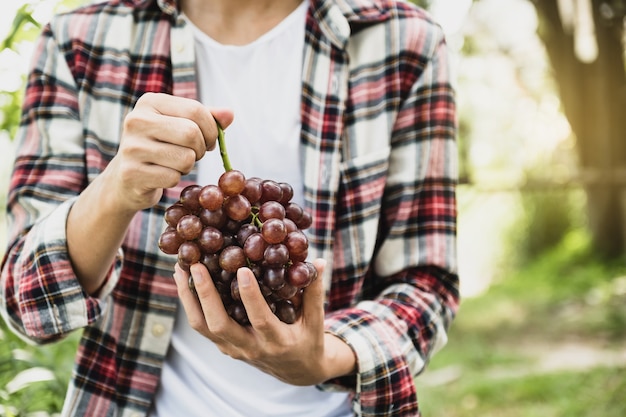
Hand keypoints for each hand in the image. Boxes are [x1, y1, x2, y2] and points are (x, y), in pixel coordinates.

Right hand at [103, 92, 233, 213]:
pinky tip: (161, 176)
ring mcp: (131, 147)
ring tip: (174, 163)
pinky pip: (172, 178)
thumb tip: (229, 114)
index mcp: (150, 102)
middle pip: (191, 134)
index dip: (211, 129)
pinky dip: (174, 180)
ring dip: (187, 166)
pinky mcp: (131, 173)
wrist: (126, 178)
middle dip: (201, 149)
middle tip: (193, 154)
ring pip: (185, 158)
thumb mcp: (181, 125)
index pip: (195, 110)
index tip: (208, 140)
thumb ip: (207, 118)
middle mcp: (136, 120)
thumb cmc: (161, 146)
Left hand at [173, 259, 356, 385]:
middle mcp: (250, 348)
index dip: (250, 296)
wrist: (298, 371)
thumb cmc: (309, 340)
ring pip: (202, 326)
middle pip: (218, 325)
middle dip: (205, 294)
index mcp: (276, 341)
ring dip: (188, 297)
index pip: (259, 319)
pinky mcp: (224, 345)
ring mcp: (233, 349)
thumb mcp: (316, 320)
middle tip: (197, 265)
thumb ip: (315, 292)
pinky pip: (202, 325)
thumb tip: (317, 261)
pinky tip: (186, 280)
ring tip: (180, 268)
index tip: (241, 269)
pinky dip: (191, 302)